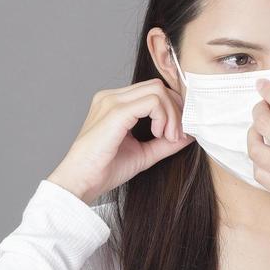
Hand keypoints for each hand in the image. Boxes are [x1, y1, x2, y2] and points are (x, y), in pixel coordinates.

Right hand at [47, 80, 192, 204]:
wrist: (80, 182)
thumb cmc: (103, 170)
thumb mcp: (143, 153)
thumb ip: (165, 142)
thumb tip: (189, 135)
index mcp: (114, 103)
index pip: (152, 91)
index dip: (172, 108)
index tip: (176, 134)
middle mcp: (111, 97)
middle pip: (157, 86)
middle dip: (175, 109)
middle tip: (176, 135)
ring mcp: (111, 101)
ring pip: (157, 90)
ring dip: (171, 114)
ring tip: (167, 137)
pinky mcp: (116, 111)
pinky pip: (152, 101)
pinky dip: (164, 117)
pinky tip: (160, 135)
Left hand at [247, 73, 269, 225]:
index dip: (268, 91)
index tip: (262, 85)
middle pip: (264, 123)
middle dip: (258, 110)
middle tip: (262, 108)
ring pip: (256, 149)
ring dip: (253, 135)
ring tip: (261, 131)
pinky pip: (260, 173)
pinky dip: (259, 161)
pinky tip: (267, 155)